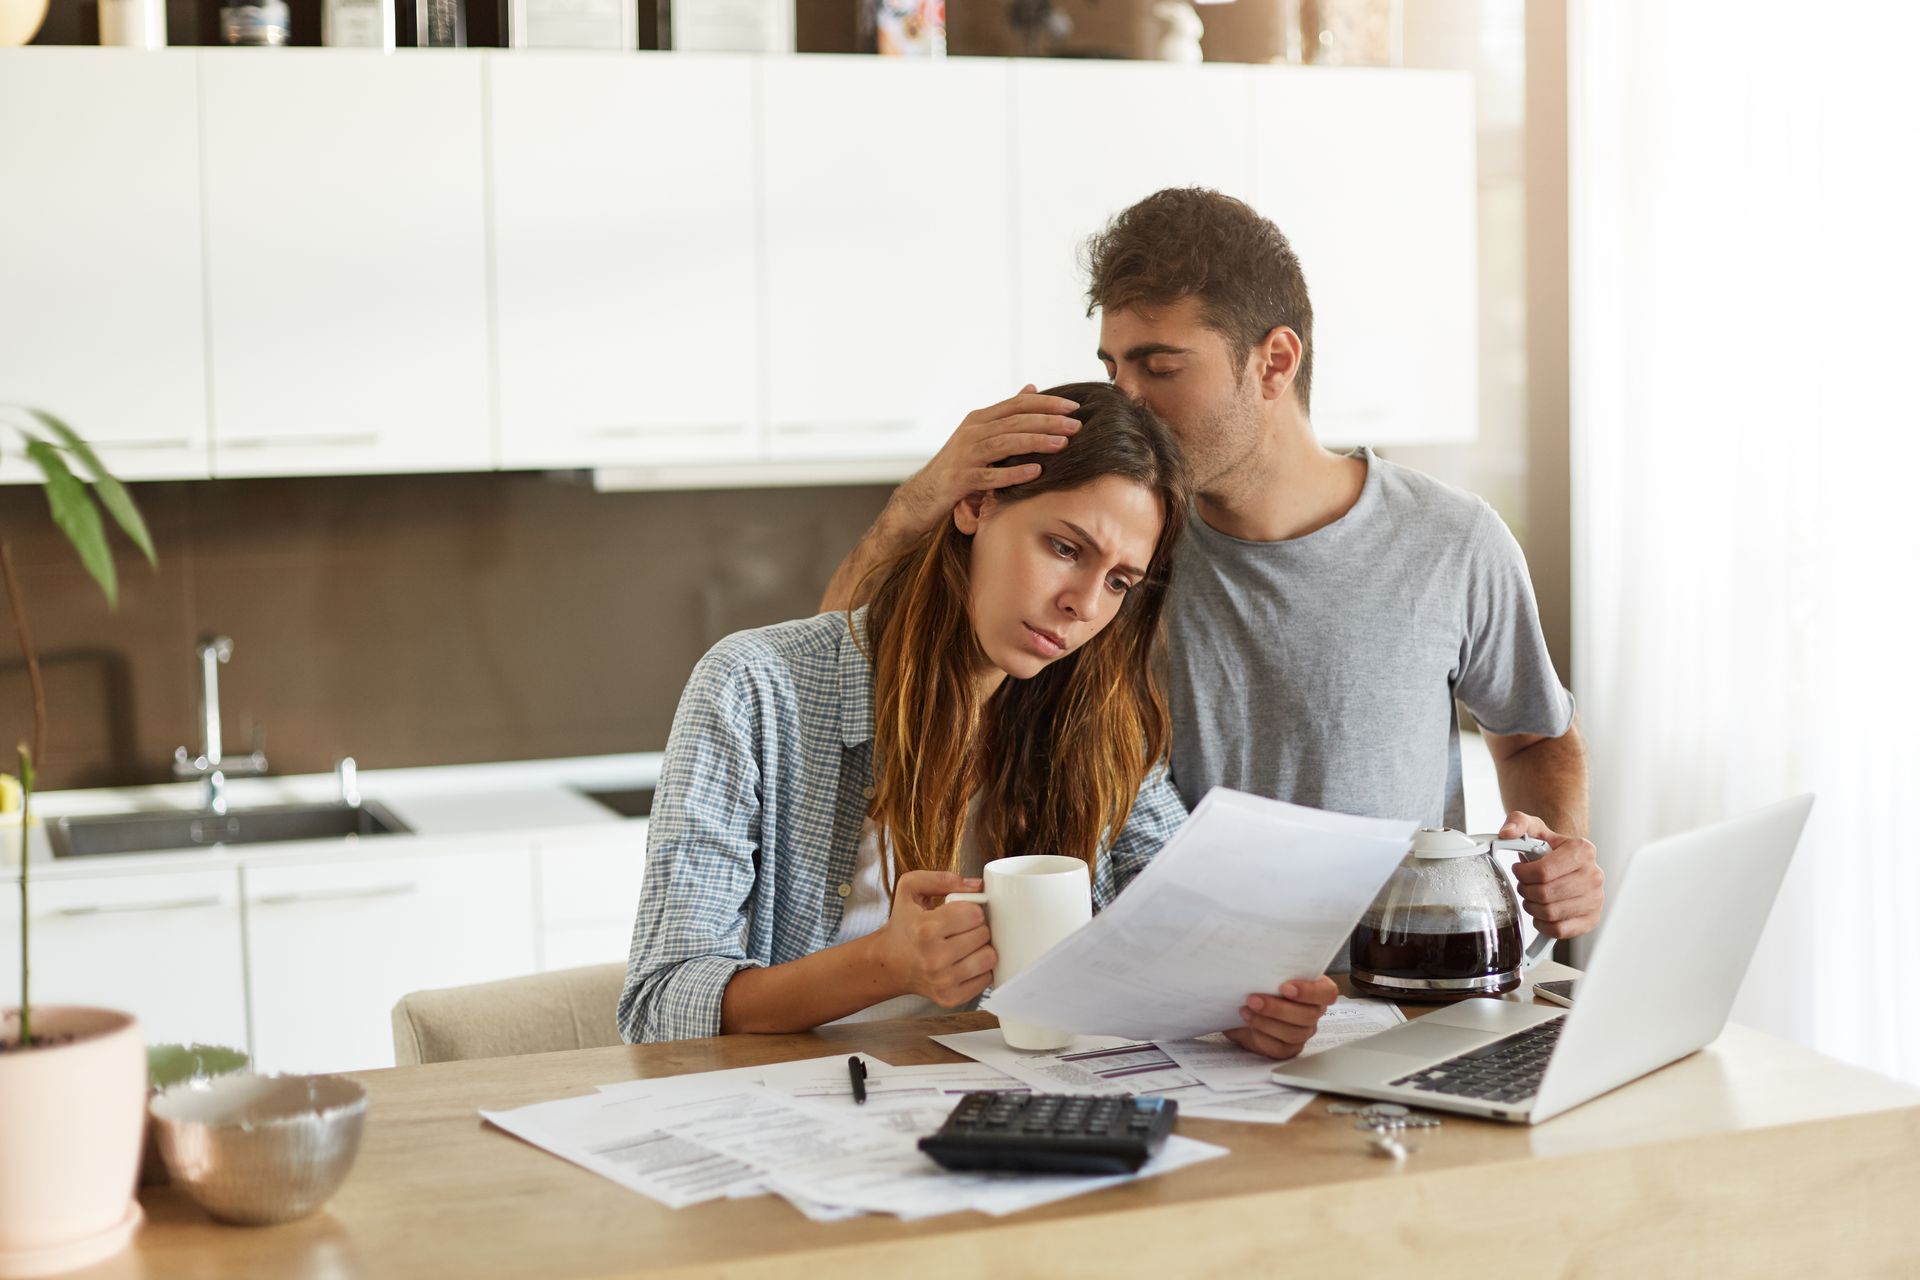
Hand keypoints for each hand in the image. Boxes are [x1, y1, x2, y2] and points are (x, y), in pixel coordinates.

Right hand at [870, 870, 997, 1007]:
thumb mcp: (910, 889)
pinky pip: (987, 979)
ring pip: (989, 958)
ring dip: (981, 948)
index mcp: (925, 929)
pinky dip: (980, 969)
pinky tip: (964, 962)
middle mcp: (934, 958)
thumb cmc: (903, 925)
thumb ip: (942, 878)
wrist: (889, 963)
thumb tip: (976, 885)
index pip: (975, 914)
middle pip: (984, 935)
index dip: (971, 909)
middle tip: (961, 929)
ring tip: (965, 945)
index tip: (961, 913)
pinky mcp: (950, 998)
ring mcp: (943, 981)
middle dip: (976, 928)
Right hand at [887, 386, 1080, 534]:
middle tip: (1075, 425)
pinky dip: (1013, 472)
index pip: (1017, 404)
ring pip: (1003, 444)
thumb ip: (1006, 414)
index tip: (1073, 407)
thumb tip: (1032, 388)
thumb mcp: (980, 435)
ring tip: (1062, 444)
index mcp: (979, 419)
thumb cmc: (959, 465)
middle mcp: (971, 433)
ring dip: (1035, 442)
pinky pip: (990, 476)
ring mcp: (964, 455)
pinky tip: (1035, 472)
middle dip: (1047, 421)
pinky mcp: (960, 480)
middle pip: (1014, 421)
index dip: (1046, 403)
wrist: (924, 494)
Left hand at [1223, 976, 1337, 1059]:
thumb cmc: (1261, 983)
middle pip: (1308, 1016)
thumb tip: (1264, 952)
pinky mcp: (1288, 1048)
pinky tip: (1249, 1022)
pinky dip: (1262, 1036)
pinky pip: (1280, 1048)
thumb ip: (1274, 966)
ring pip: (1294, 1034)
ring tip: (1246, 1010)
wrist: (1244, 1004)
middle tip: (1253, 999)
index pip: (1328, 993)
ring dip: (1267, 1022)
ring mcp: (1303, 1032)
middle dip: (1278, 1008)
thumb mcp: (1268, 971)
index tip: (1285, 987)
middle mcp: (1313, 1012)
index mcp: (1316, 989)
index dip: (1310, 992)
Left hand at [1502, 810, 1603, 939]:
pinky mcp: (1591, 919)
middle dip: (1526, 890)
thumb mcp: (1534, 828)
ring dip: (1532, 906)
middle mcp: (1594, 875)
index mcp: (1583, 851)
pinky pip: (1559, 930)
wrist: (1568, 863)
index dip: (1522, 874)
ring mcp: (1596, 899)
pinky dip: (1543, 923)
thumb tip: (1506, 833)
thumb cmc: (1550, 848)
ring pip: (1550, 913)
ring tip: (1532, 896)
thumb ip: (1517, 823)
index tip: (1519, 870)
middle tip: (1524, 884)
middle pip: (1545, 894)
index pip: (1543, 871)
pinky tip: (1542, 911)